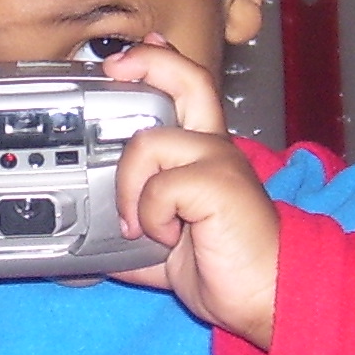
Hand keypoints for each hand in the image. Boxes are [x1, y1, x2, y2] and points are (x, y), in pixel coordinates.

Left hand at [102, 37, 280, 348]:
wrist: (269, 295)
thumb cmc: (226, 267)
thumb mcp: (164, 250)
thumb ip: (130, 239)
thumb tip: (86, 254)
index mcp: (202, 154)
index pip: (185, 91)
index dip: (157, 64)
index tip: (124, 59)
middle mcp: (214, 147)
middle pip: (189, 79)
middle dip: (148, 62)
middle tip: (114, 70)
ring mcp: (219, 162)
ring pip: (148, 144)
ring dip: (129, 189)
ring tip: (139, 226)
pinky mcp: (220, 184)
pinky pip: (160, 186)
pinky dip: (150, 216)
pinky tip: (169, 238)